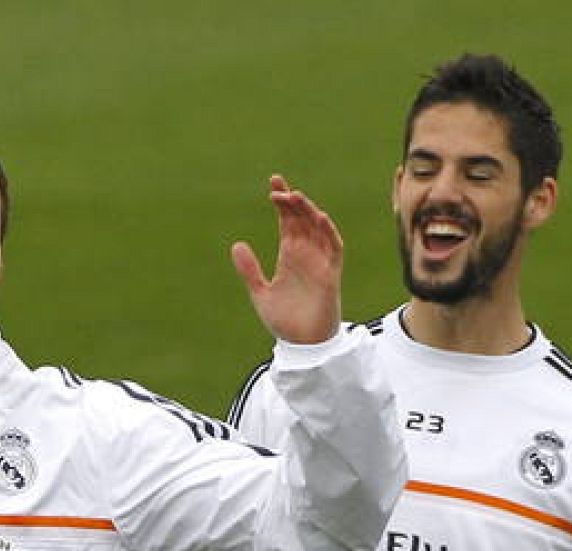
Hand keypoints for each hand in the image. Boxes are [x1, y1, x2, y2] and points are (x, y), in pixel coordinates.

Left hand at [232, 175, 342, 344]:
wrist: (302, 345)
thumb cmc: (284, 321)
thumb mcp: (260, 292)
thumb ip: (249, 270)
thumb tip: (237, 244)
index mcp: (289, 256)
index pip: (288, 221)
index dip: (282, 203)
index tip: (273, 184)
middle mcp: (306, 254)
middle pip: (302, 219)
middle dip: (292, 201)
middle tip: (278, 187)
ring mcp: (319, 262)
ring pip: (318, 229)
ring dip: (308, 212)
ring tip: (295, 197)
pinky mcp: (330, 274)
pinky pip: (334, 248)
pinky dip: (328, 233)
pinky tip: (319, 218)